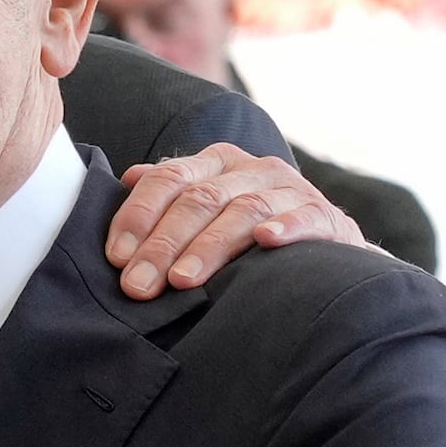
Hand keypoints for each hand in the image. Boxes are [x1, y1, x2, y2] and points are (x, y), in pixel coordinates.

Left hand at [105, 142, 368, 299]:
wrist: (328, 248)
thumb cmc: (251, 227)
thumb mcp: (209, 205)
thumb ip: (170, 194)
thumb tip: (125, 178)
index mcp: (215, 161)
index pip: (167, 179)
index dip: (138, 216)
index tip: (117, 257)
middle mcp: (250, 167)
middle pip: (199, 199)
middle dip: (164, 244)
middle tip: (139, 285)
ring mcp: (289, 189)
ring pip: (242, 211)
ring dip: (209, 246)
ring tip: (182, 280)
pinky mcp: (325, 216)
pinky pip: (304, 217)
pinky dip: (285, 227)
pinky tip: (266, 242)